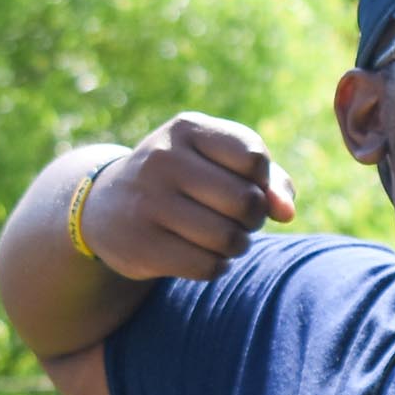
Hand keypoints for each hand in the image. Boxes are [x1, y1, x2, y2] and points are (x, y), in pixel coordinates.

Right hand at [83, 112, 296, 280]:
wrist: (107, 208)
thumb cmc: (184, 181)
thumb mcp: (219, 163)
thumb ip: (268, 179)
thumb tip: (287, 212)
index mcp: (186, 128)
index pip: (255, 158)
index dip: (263, 181)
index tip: (246, 185)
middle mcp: (162, 159)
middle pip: (248, 202)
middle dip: (254, 218)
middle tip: (237, 219)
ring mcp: (148, 202)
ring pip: (230, 239)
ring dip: (237, 245)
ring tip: (222, 237)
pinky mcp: (141, 245)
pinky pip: (208, 266)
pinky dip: (217, 266)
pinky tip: (201, 255)